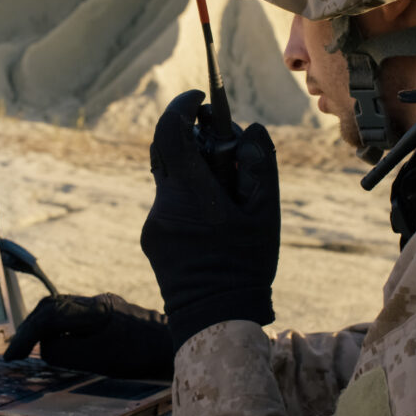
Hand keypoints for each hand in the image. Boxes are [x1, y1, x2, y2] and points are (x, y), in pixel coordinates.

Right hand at [3, 294, 172, 380]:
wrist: (175, 345)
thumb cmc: (140, 354)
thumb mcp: (99, 359)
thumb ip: (66, 351)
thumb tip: (45, 346)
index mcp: (94, 309)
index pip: (49, 316)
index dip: (27, 335)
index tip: (13, 355)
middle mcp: (96, 302)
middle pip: (52, 307)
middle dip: (30, 328)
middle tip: (15, 353)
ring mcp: (103, 306)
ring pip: (62, 310)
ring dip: (42, 327)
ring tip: (29, 348)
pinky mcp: (109, 314)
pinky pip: (74, 317)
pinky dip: (58, 329)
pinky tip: (56, 344)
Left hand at [141, 89, 279, 351]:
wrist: (214, 317)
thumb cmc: (245, 265)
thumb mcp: (265, 213)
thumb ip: (259, 163)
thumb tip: (249, 127)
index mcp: (191, 193)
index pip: (170, 132)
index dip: (181, 107)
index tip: (199, 98)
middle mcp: (164, 203)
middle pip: (167, 151)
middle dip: (192, 137)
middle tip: (222, 143)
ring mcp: (153, 221)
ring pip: (169, 178)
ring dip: (193, 171)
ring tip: (227, 193)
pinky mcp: (150, 237)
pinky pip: (169, 202)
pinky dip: (189, 196)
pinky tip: (213, 220)